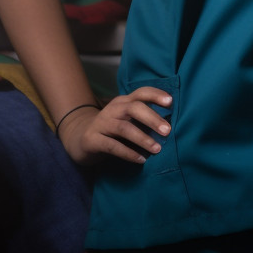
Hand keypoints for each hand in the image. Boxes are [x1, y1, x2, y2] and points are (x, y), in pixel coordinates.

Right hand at [57, 87, 172, 165]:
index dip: (155, 95)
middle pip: (133, 108)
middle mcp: (113, 109)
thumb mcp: (127, 119)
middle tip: (168, 131)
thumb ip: (144, 119)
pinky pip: (112, 146)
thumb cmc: (112, 130)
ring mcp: (102, 124)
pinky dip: (128, 153)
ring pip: (124, 128)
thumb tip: (171, 125)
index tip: (171, 102)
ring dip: (142, 138)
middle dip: (152, 118)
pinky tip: (141, 160)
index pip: (140, 93)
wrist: (81, 139)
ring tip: (157, 149)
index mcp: (123, 102)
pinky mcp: (93, 140)